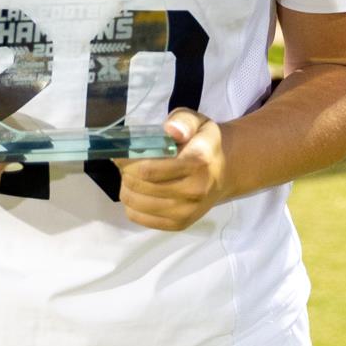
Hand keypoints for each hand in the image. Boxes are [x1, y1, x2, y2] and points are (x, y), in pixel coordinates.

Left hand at [116, 109, 229, 230]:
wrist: (225, 171)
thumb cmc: (203, 143)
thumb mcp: (197, 121)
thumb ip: (183, 121)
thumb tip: (170, 130)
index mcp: (198, 161)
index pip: (149, 169)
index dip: (127, 161)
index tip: (120, 152)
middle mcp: (195, 189)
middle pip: (139, 186)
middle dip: (125, 173)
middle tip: (126, 164)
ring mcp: (187, 210)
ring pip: (136, 203)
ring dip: (126, 188)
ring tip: (133, 177)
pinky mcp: (180, 224)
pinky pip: (139, 218)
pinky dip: (132, 205)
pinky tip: (140, 192)